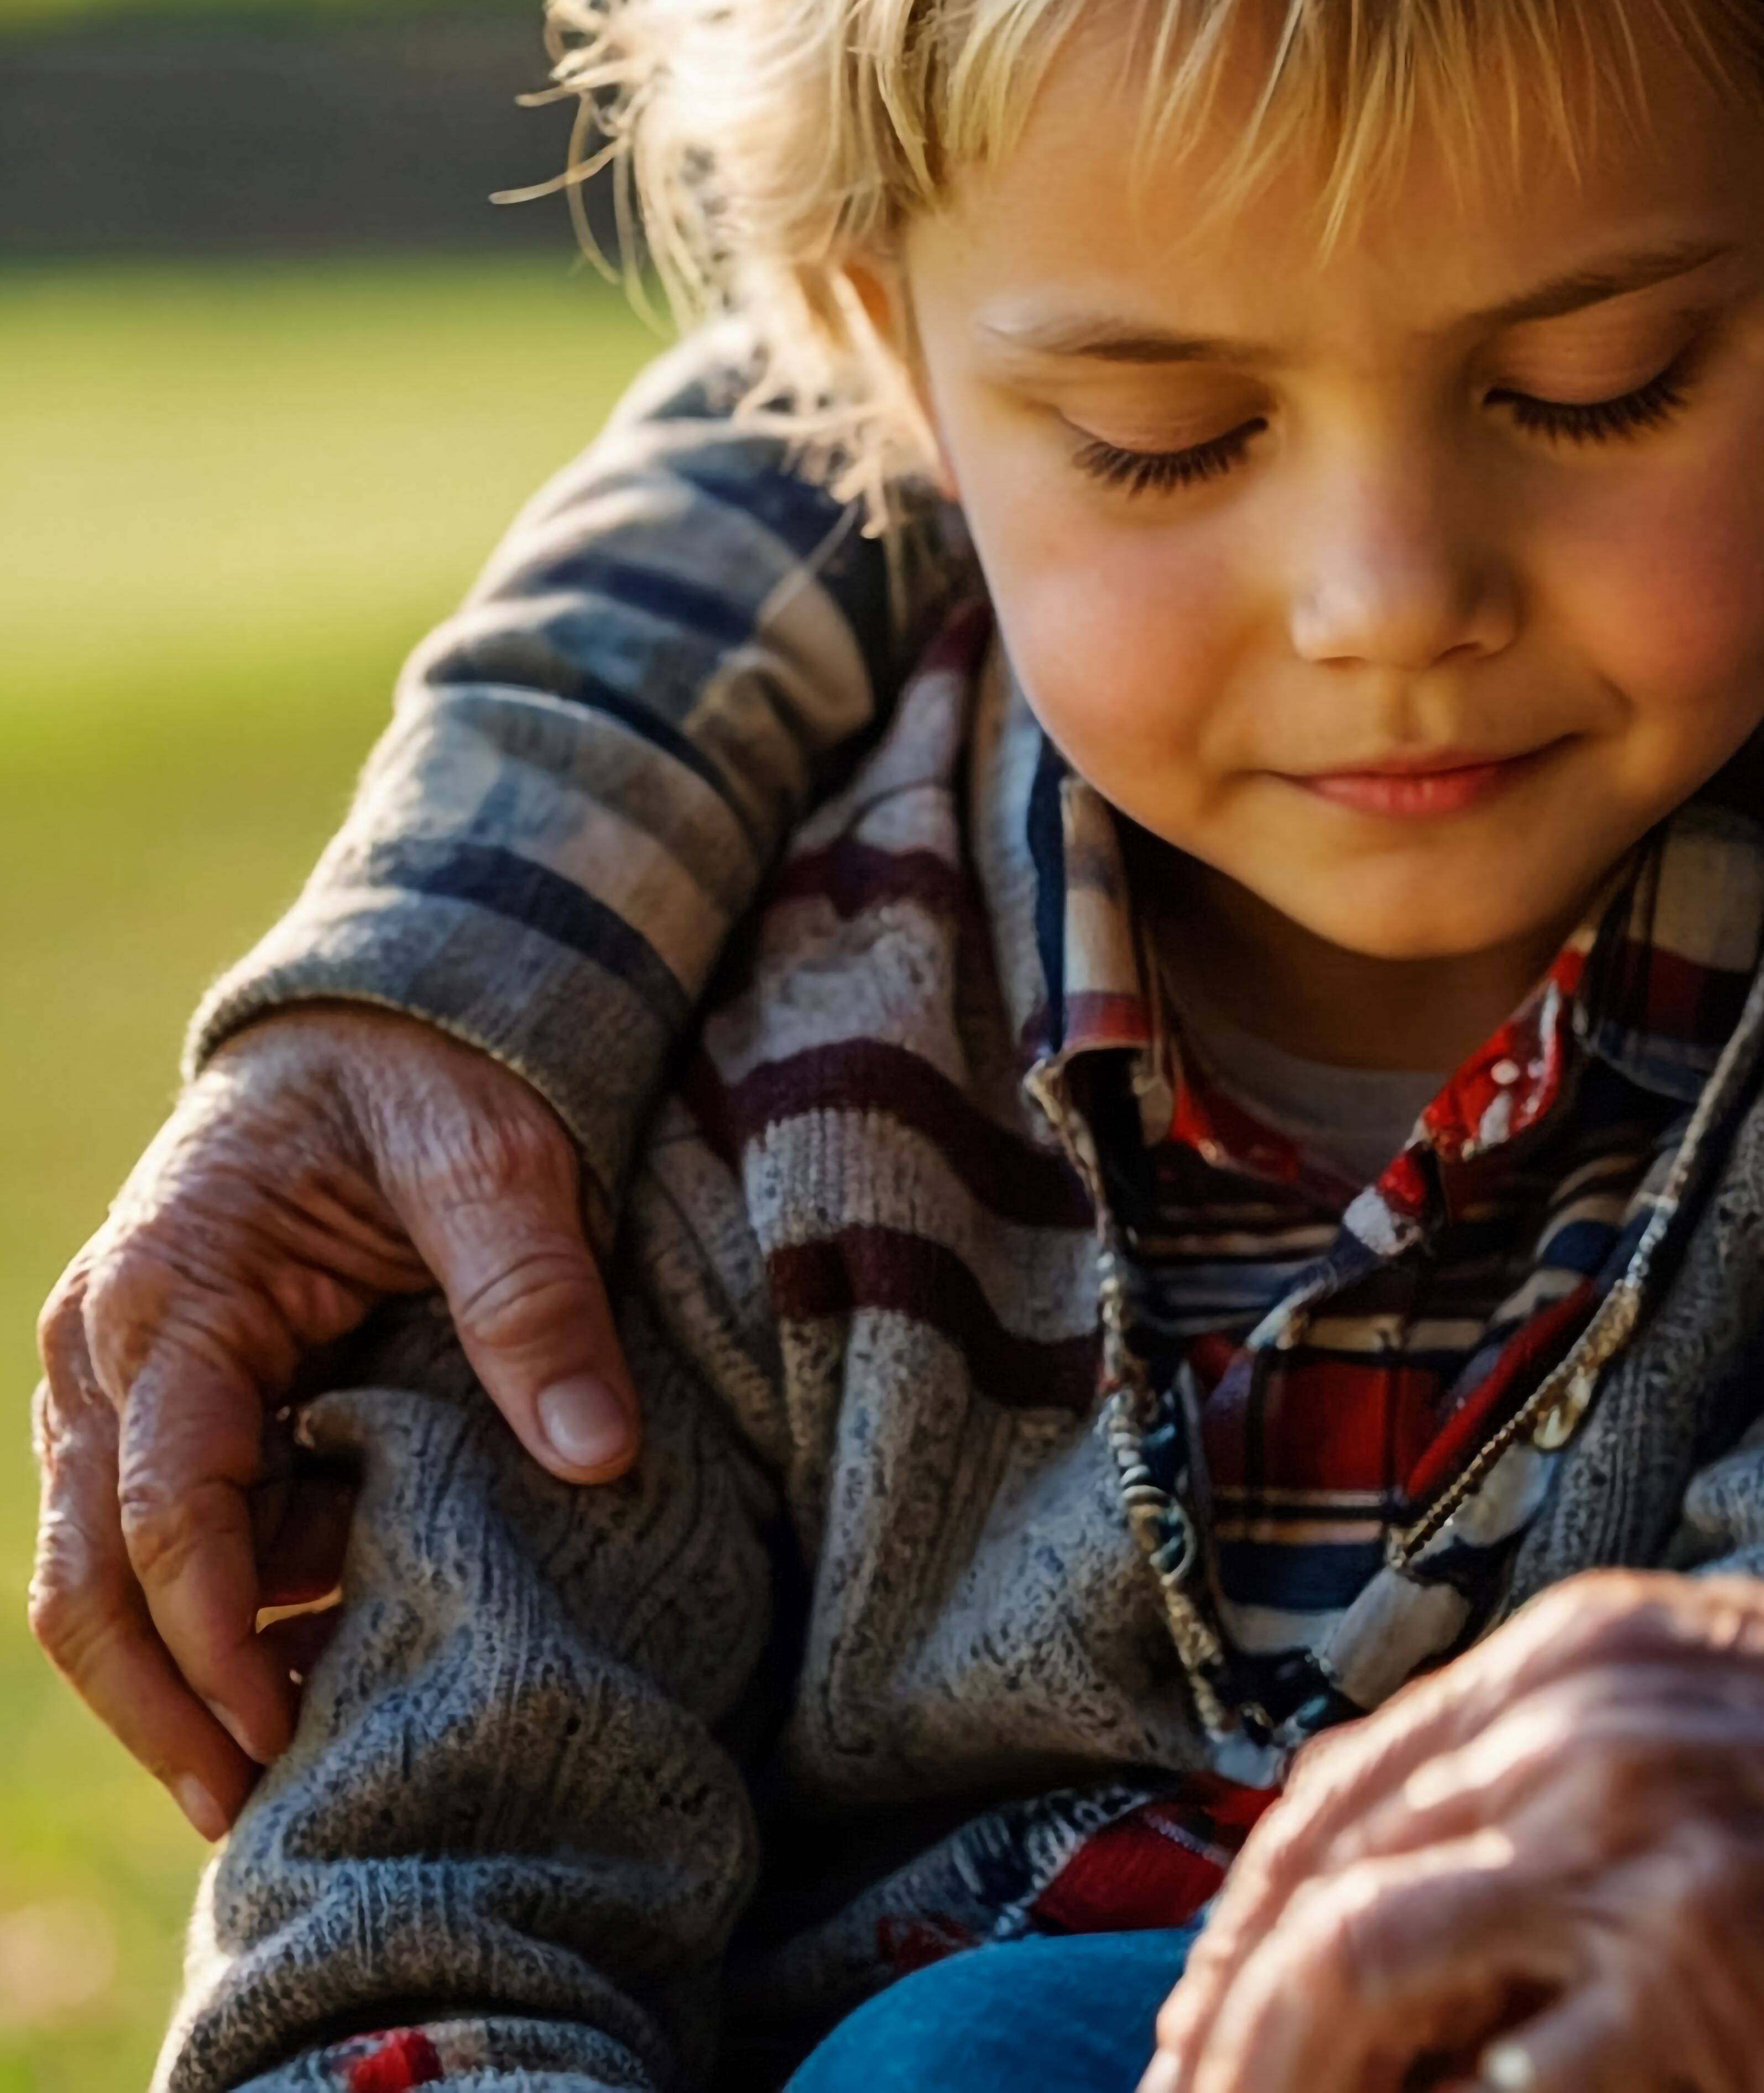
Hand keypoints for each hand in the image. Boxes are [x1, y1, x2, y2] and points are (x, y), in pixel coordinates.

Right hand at [29, 1004, 638, 1839]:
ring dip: (197, 1671)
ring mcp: (126, 1383)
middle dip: (166, 1703)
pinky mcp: (174, 1403)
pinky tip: (316, 1666)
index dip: (218, 1632)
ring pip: (114, 1571)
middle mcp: (111, 1351)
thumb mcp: (499, 1160)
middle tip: (258, 1813)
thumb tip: (596, 1458)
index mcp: (168, 1291)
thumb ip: (531, 1300)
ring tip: (306, 1767)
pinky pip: (171, 1532)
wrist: (380, 1021)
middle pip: (95, 1574)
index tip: (283, 1730)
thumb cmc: (433, 1076)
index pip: (169, 1504)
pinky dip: (231, 1608)